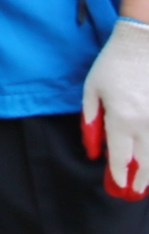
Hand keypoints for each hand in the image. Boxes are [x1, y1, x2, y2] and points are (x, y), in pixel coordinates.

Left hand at [83, 19, 148, 199]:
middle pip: (145, 162)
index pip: (120, 158)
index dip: (118, 175)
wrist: (145, 41)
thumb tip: (93, 151)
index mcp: (121, 119)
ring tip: (147, 184)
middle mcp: (146, 124)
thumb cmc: (113, 64)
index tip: (118, 187)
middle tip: (135, 192)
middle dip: (140, 180)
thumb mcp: (92, 91)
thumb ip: (90, 122)